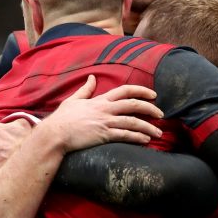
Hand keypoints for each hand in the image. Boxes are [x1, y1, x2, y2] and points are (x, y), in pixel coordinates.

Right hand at [38, 75, 163, 153]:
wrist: (55, 134)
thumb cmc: (63, 118)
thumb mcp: (73, 100)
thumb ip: (85, 89)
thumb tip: (92, 77)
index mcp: (100, 100)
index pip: (125, 90)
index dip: (141, 91)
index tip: (153, 95)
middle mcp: (106, 109)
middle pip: (134, 105)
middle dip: (151, 109)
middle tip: (161, 114)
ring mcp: (106, 122)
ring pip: (133, 122)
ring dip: (148, 127)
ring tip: (158, 133)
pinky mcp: (104, 135)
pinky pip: (125, 135)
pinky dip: (137, 137)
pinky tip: (146, 140)